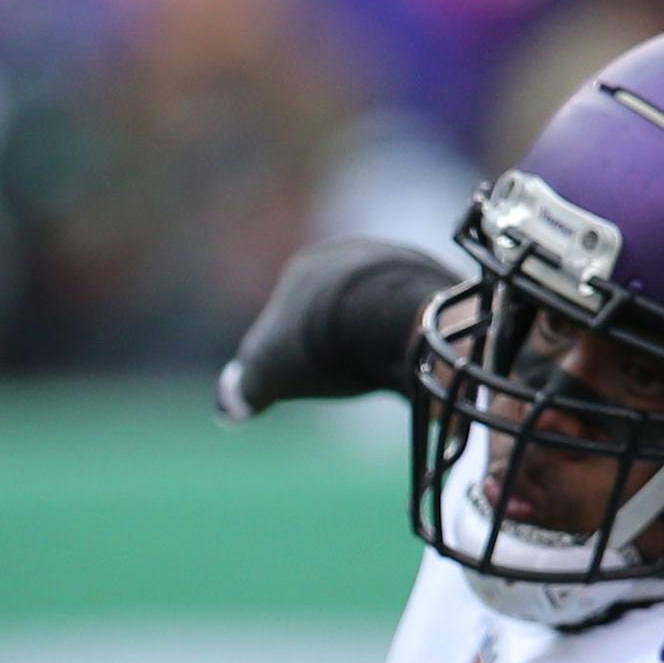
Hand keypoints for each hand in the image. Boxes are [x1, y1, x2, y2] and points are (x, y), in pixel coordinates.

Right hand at [216, 238, 455, 421]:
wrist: (394, 318)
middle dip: (333, 338)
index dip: (287, 348)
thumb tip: (227, 408)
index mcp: (306, 268)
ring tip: (376, 371)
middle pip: (335, 306)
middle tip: (338, 377)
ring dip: (374, 336)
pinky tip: (406, 363)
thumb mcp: (268, 374)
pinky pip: (413, 314)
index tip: (296, 378)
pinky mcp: (436, 279)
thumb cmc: (321, 345)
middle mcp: (351, 254)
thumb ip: (244, 390)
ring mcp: (398, 263)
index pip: (288, 311)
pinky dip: (406, 337)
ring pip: (377, 308)